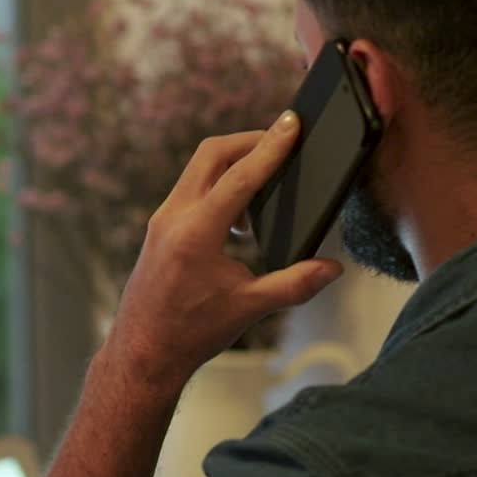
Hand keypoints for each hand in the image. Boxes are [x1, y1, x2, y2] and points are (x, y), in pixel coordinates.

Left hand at [105, 111, 343, 387]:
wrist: (143, 354)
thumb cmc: (190, 333)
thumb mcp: (249, 308)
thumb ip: (295, 284)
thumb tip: (333, 268)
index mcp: (196, 232)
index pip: (240, 175)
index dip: (271, 147)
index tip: (291, 123)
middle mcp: (173, 217)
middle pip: (212, 154)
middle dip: (249, 141)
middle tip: (282, 140)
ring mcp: (162, 221)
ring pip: (198, 170)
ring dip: (232, 165)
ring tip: (266, 185)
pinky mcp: (159, 229)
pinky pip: (190, 190)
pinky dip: (217, 186)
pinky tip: (240, 218)